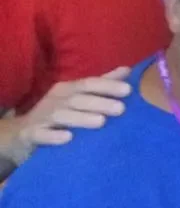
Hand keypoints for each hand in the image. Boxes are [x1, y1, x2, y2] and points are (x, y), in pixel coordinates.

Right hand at [3, 67, 132, 167]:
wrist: (22, 133)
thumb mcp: (78, 96)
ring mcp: (42, 117)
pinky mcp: (31, 134)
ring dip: (81, 118)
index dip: (107, 86)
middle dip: (100, 103)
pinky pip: (41, 134)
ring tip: (101, 122)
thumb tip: (127, 70)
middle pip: (78, 99)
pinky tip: (68, 137)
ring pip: (61, 116)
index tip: (128, 90)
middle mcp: (55, 100)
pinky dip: (53, 136)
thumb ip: (102, 84)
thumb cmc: (58, 112)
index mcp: (68, 89)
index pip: (89, 84)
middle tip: (121, 109)